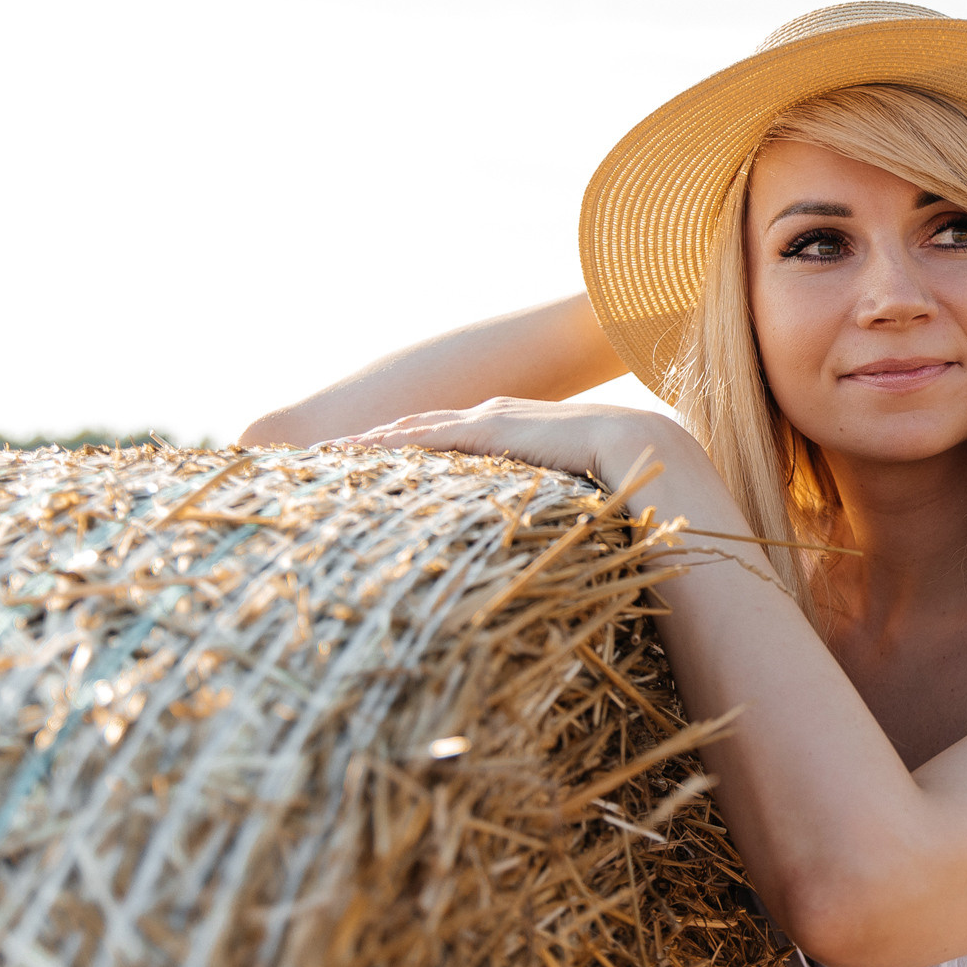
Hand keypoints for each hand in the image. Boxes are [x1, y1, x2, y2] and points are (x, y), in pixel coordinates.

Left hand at [334, 397, 687, 490]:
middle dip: (370, 442)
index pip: (441, 438)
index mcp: (506, 432)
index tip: (365, 467)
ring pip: (412, 428)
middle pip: (415, 428)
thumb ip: (545, 507)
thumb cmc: (614, 477)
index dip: (402, 450)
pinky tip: (358, 452)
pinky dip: (390, 443)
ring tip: (326, 453)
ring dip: (370, 441)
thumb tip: (543, 550)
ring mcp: (488, 418)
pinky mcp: (491, 427)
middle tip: (323, 455)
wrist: (642, 448)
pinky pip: (428, 435)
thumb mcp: (566, 492)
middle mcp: (489, 416)